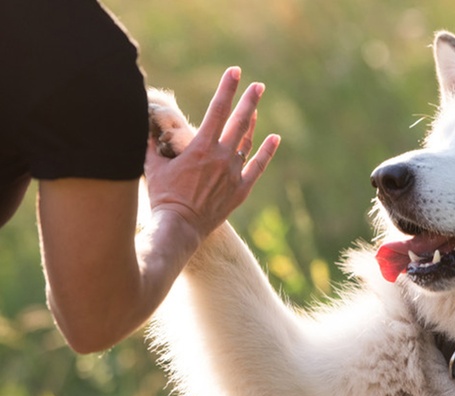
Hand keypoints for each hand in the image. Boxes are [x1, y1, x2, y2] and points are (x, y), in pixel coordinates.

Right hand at [144, 67, 280, 240]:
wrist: (179, 227)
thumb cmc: (162, 196)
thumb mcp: (152, 165)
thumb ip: (151, 142)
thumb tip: (142, 123)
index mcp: (201, 147)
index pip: (217, 109)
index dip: (227, 88)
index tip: (235, 72)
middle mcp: (221, 157)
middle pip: (239, 122)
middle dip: (249, 101)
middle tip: (258, 86)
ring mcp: (233, 174)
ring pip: (247, 143)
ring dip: (252, 124)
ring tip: (256, 109)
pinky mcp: (240, 190)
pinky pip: (257, 167)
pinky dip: (266, 151)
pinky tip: (274, 138)